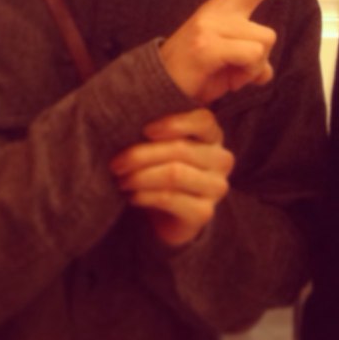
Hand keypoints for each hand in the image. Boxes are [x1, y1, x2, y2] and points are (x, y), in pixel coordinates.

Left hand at [111, 109, 231, 246]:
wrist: (170, 218)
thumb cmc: (165, 172)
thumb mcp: (167, 148)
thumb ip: (160, 132)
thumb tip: (132, 121)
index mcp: (214, 137)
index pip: (203, 121)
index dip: (174, 123)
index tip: (145, 130)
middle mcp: (222, 160)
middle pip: (181, 149)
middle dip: (142, 155)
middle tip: (116, 162)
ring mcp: (216, 187)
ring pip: (174, 174)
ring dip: (140, 176)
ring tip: (121, 180)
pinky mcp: (204, 212)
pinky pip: (169, 198)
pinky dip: (145, 195)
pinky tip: (132, 196)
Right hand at [159, 0, 304, 104]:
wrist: (154, 93)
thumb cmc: (196, 76)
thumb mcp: (228, 64)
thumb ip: (250, 60)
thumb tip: (265, 71)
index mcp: (225, 8)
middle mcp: (219, 9)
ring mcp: (212, 25)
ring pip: (266, 40)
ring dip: (254, 66)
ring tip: (228, 74)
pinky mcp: (208, 45)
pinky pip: (253, 58)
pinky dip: (245, 76)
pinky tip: (223, 81)